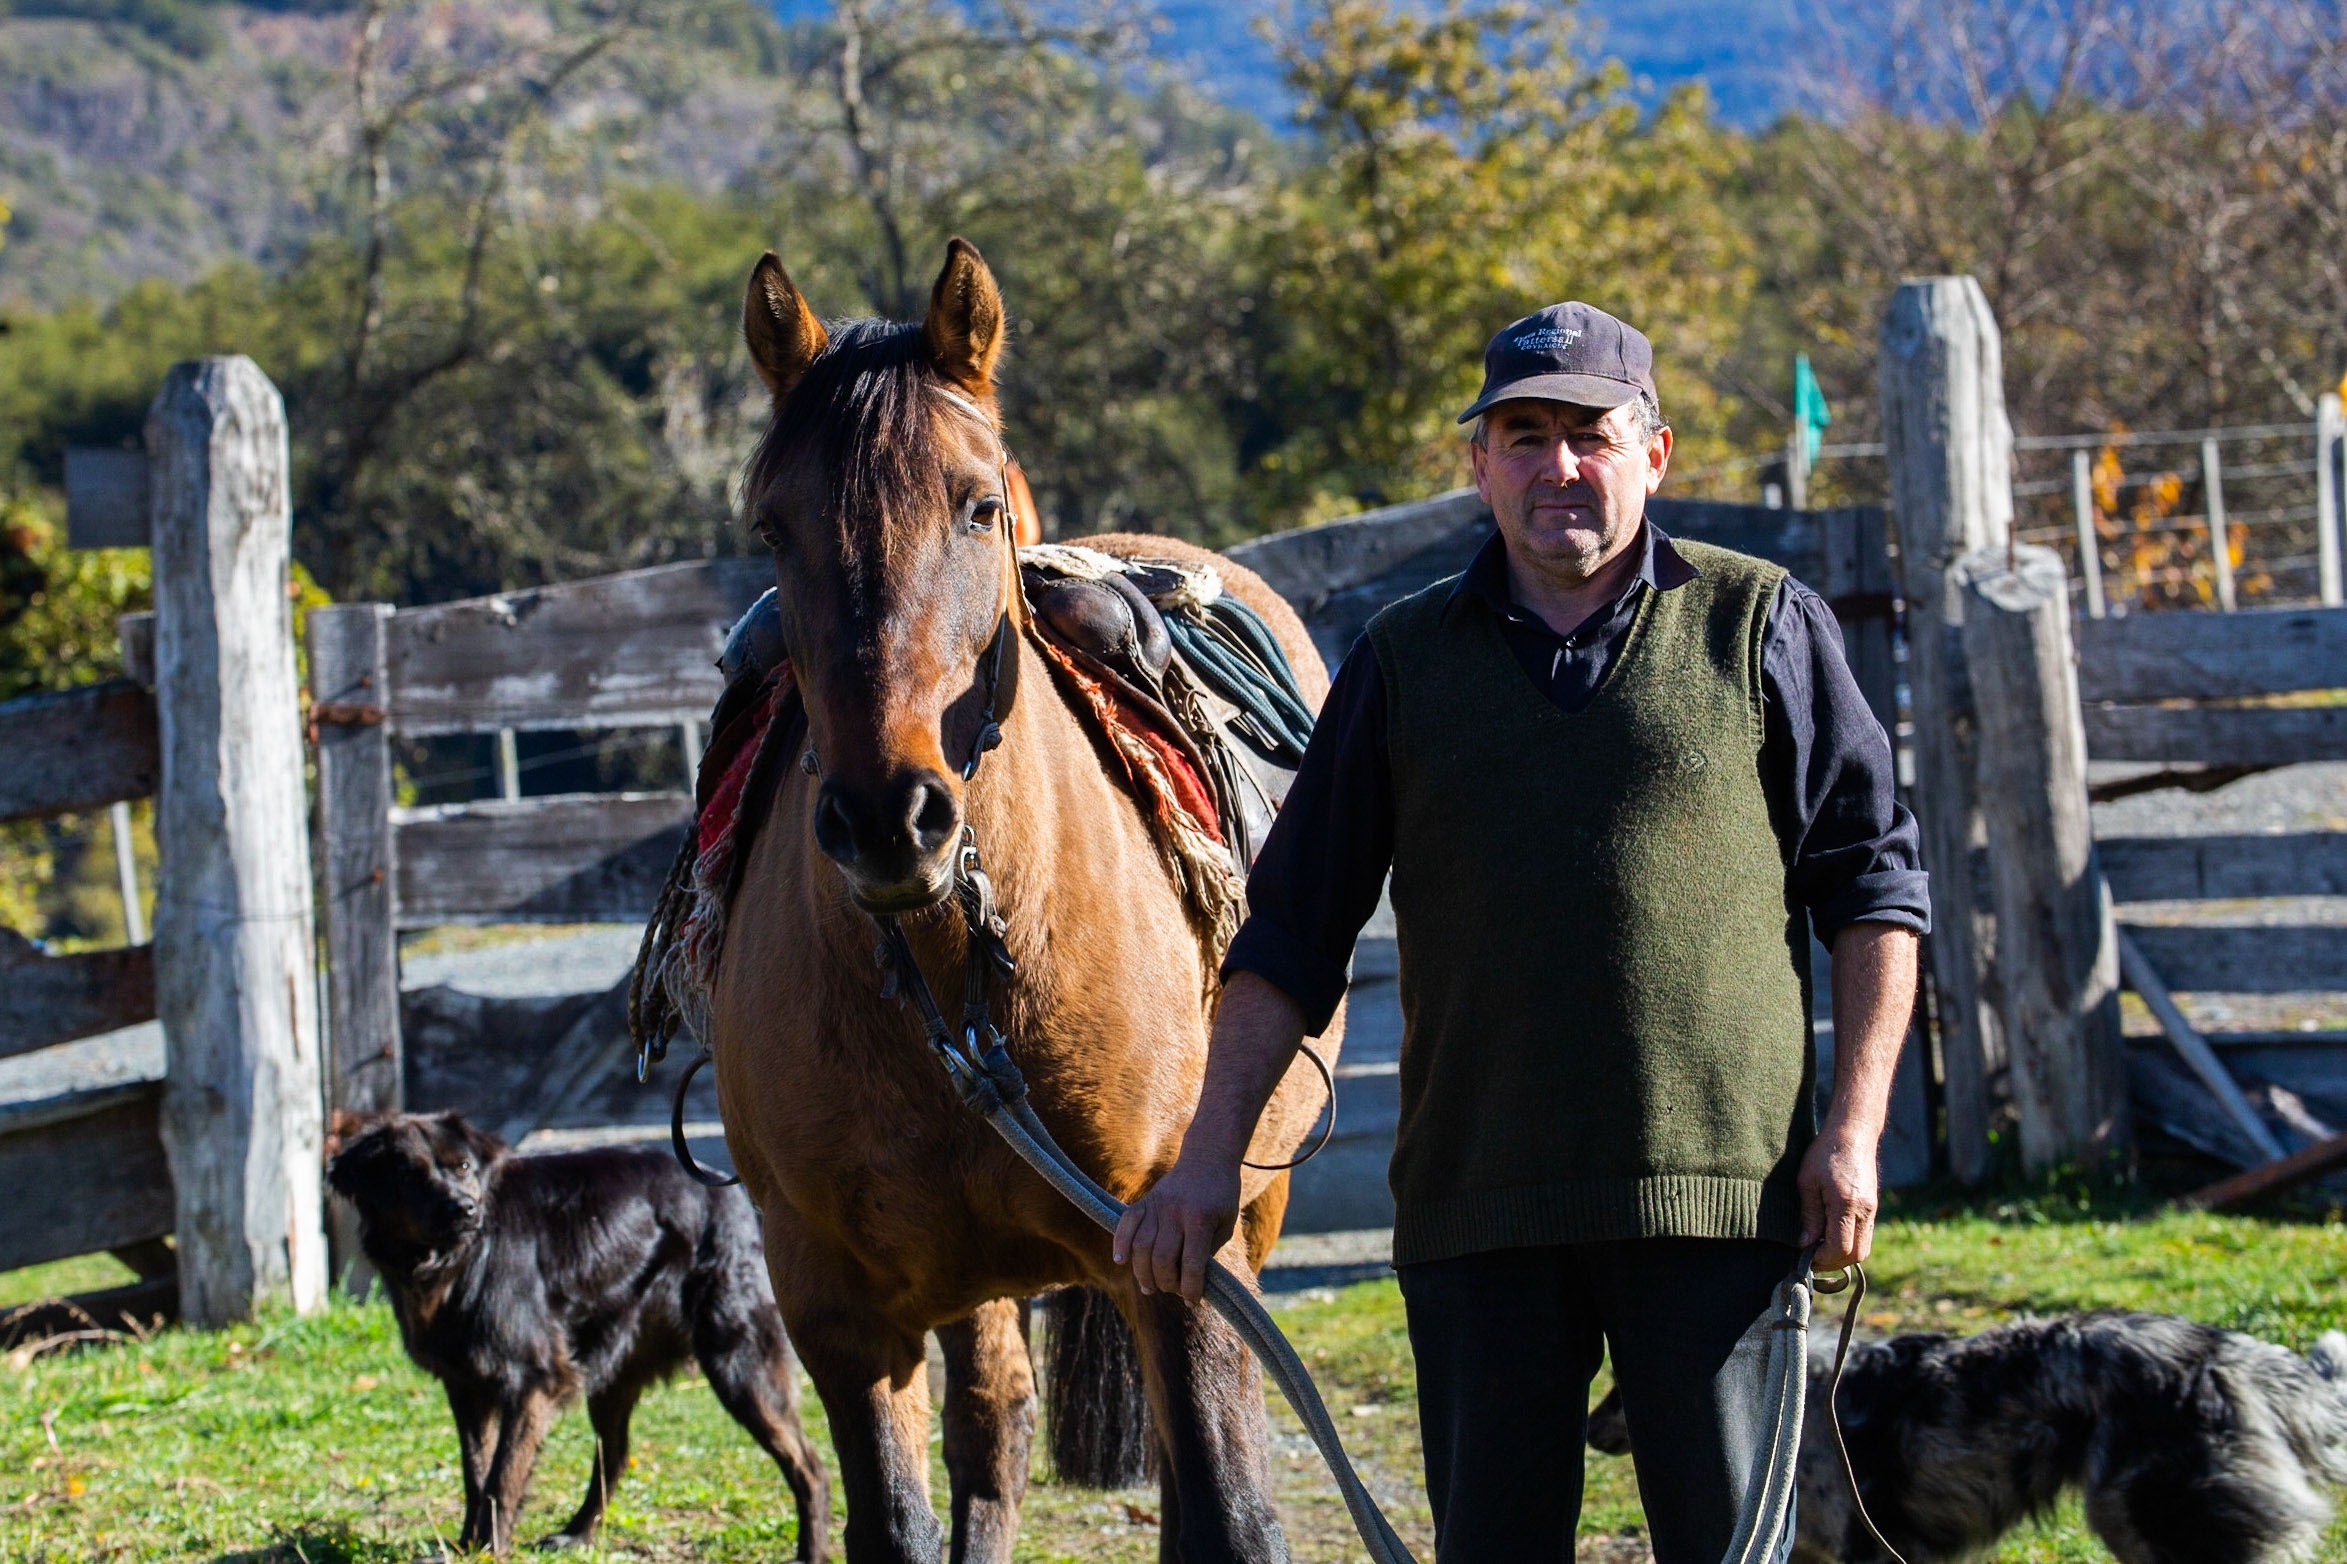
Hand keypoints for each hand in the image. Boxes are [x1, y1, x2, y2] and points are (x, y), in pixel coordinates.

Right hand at [1112, 1152, 1240, 1301]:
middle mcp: (1176, 1213)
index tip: (1193, 1301)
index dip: (1191, 1288)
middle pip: (1162, 1259)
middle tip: (1171, 1290)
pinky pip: (1126, 1224)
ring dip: (1143, 1273)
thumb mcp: (1225, 1225)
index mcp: (1201, 1220)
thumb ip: (1207, 1252)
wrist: (1207, 1158)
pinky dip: (1120, 1243)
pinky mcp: (1145, 1201)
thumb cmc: (1221, 1197)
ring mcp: (1157, 1205)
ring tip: (1149, 1286)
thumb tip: (1188, 1281)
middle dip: (1166, 1283)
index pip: (1192, 1264)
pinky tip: (1121, 1261)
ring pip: (1141, 1247)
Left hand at [1798, 1117, 1880, 1272]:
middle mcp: (1865, 1210)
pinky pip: (1865, 1236)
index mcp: (1847, 1204)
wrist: (1853, 1132)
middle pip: (1856, 1255)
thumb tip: (1805, 1244)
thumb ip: (1809, 1215)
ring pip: (1863, 1249)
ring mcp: (1872, 1210)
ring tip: (1819, 1248)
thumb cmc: (1825, 1153)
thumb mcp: (1807, 1182)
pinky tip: (1831, 1236)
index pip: (1840, 1248)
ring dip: (1842, 1255)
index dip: (1822, 1258)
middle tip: (1811, 1258)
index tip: (1804, 1256)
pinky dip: (1849, 1243)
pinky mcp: (1873, 1207)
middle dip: (1833, 1262)